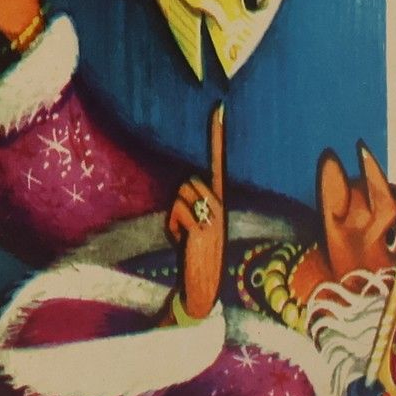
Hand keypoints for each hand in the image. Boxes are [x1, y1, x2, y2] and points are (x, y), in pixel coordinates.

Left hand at [165, 104, 226, 319]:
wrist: (203, 287)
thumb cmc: (195, 254)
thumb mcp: (195, 224)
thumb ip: (192, 204)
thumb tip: (184, 186)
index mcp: (221, 199)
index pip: (219, 161)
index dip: (218, 135)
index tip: (218, 108)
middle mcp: (223, 203)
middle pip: (188, 182)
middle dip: (179, 203)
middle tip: (186, 228)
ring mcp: (215, 215)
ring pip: (181, 195)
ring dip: (175, 216)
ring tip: (184, 236)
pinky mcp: (204, 226)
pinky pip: (177, 213)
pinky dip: (173, 227)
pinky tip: (183, 243)